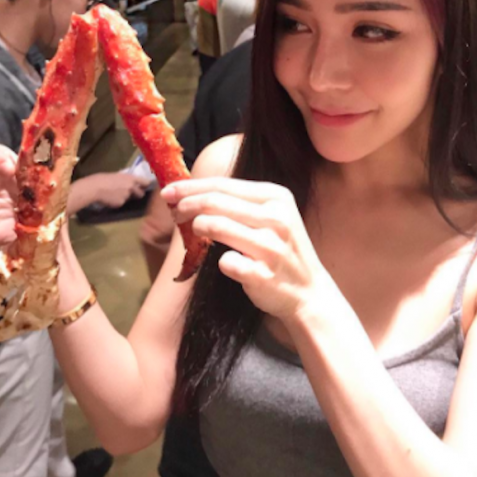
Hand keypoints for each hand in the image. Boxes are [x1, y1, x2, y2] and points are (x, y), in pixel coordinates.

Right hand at [85, 172, 150, 209]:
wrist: (95, 188)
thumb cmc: (102, 178)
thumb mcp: (116, 175)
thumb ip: (124, 179)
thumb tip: (126, 182)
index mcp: (130, 178)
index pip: (145, 182)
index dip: (146, 184)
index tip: (146, 186)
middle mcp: (131, 187)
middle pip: (141, 193)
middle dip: (138, 194)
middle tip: (132, 194)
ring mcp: (127, 196)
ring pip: (129, 198)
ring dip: (125, 197)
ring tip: (115, 194)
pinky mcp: (121, 203)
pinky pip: (121, 203)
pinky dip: (117, 202)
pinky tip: (110, 199)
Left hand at [161, 178, 331, 321]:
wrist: (308, 291)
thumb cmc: (281, 251)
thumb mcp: (271, 217)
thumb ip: (238, 204)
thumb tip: (191, 193)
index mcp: (277, 196)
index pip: (224, 184)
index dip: (191, 187)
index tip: (168, 191)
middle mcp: (277, 217)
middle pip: (215, 202)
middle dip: (187, 205)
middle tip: (175, 213)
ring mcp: (271, 246)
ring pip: (216, 226)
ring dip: (198, 228)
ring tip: (196, 233)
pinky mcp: (263, 274)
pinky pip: (226, 262)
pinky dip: (221, 262)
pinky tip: (230, 264)